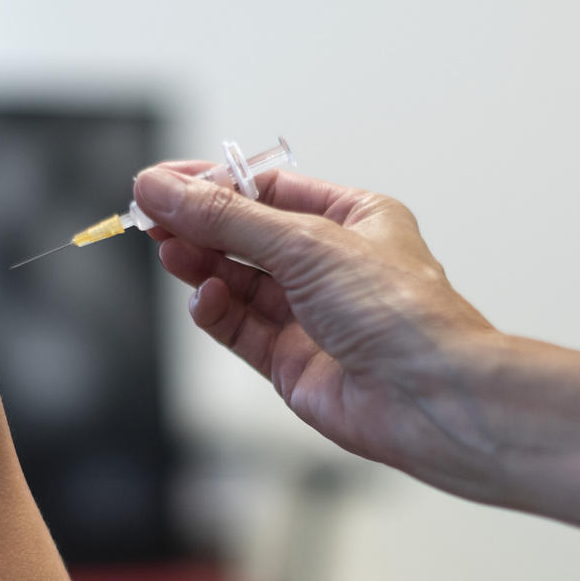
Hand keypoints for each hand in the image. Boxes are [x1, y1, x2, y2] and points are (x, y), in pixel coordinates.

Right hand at [133, 164, 500, 497]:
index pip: (267, 192)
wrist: (429, 397)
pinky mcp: (291, 362)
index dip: (212, 186)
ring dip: (202, 265)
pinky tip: (205, 298)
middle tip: (150, 217)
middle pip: (246, 236)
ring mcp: (310, 316)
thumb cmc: (400, 313)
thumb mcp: (306, 244)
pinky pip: (239, 328)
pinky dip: (216, 311)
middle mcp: (332, 266)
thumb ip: (225, 218)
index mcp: (353, 220)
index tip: (161, 183)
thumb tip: (163, 190)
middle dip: (199, 226)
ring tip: (169, 251)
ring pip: (238, 282)